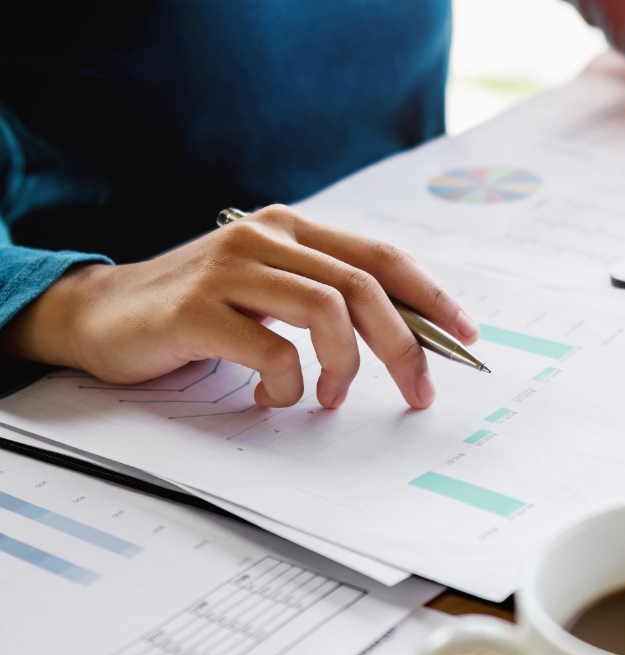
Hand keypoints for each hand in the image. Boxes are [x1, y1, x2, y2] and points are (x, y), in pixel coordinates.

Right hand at [0, 205, 478, 408]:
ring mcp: (230, 268)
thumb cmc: (197, 311)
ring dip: (346, 367)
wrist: (99, 315)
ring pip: (329, 310)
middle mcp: (266, 236)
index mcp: (291, 228)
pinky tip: (274, 398)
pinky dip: (288, 384)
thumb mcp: (269, 291)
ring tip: (331, 397)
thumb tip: (407, 336)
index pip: (381, 256)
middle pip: (366, 287)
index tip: (465, 336)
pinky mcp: (198, 308)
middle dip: (405, 347)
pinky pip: (274, 351)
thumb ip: (325, 298)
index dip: (431, 296)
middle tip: (419, 392)